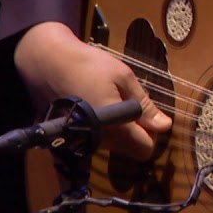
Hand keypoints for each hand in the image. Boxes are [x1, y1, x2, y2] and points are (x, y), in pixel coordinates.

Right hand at [14, 21, 171, 159]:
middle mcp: (100, 141)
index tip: (147, 113)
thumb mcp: (123, 77)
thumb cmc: (89, 65)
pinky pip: (99, 139)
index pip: (145, 149)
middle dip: (137, 132)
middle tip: (130, 103)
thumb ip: (144, 104)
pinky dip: (105, 127)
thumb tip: (164, 125)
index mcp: (116, 127)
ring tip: (112, 100)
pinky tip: (97, 105)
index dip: (152, 132)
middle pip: (130, 149)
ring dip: (121, 129)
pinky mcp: (73, 137)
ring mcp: (85, 140)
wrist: (47, 63)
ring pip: (115, 145)